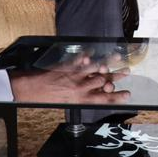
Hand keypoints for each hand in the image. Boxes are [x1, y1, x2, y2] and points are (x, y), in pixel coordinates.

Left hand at [8, 58, 129, 103]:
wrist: (30, 91)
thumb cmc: (47, 99)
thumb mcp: (68, 103)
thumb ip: (82, 97)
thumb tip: (95, 93)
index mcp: (80, 101)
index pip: (104, 100)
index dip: (117, 97)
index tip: (127, 94)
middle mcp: (79, 89)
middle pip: (103, 82)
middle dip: (117, 76)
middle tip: (127, 71)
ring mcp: (74, 77)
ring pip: (95, 70)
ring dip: (107, 63)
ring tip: (117, 57)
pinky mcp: (66, 68)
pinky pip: (79, 61)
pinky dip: (85, 56)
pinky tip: (91, 53)